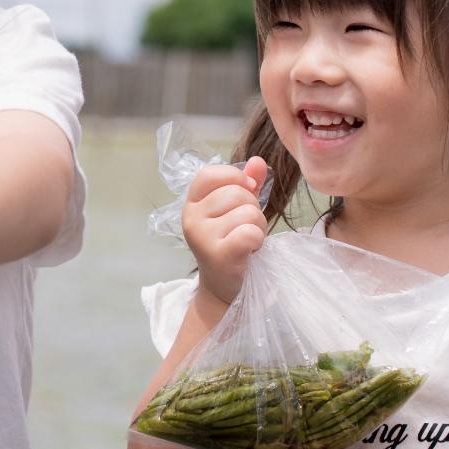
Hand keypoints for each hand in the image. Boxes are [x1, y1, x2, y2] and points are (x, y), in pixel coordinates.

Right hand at [182, 157, 269, 306]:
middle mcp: (191, 217)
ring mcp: (202, 236)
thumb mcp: (236, 210)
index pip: (210, 173)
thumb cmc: (231, 243)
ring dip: (258, 226)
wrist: (224, 286)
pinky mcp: (218, 254)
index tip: (247, 190)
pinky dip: (258, 240)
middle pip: (237, 193)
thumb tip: (258, 161)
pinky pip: (250, 232)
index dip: (235, 177)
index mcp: (192, 202)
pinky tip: (250, 250)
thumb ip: (246, 184)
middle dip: (253, 209)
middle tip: (246, 229)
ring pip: (247, 212)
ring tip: (247, 241)